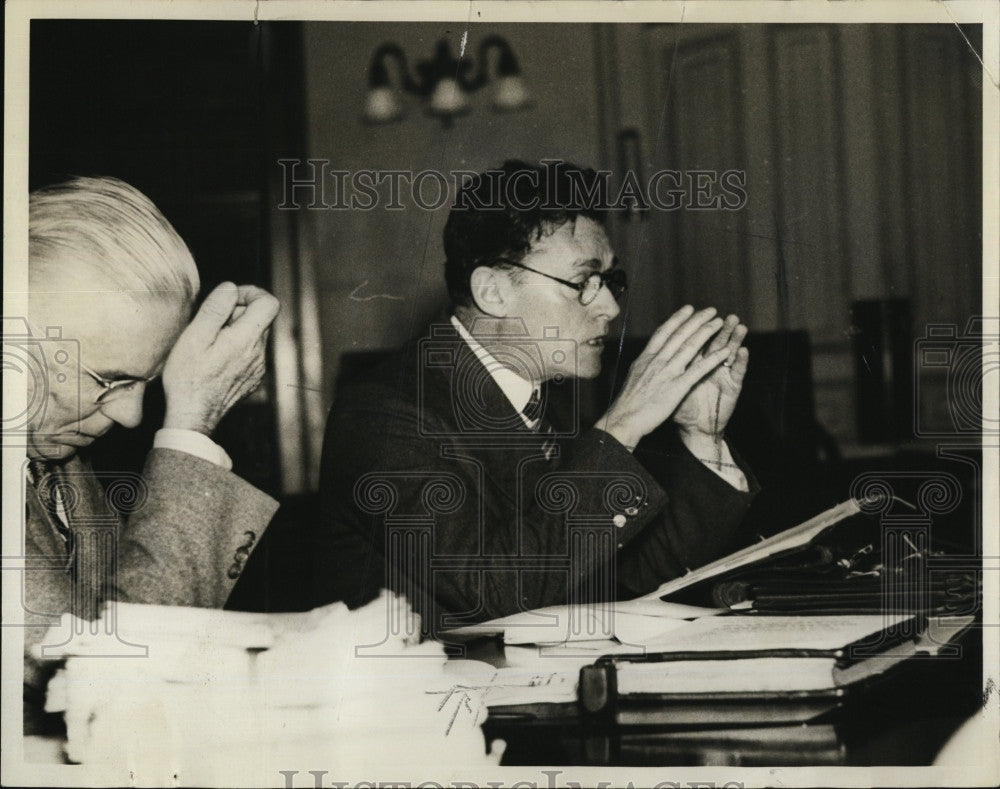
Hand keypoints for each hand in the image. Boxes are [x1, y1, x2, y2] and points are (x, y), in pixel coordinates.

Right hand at [162, 282, 279, 434]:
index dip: (251, 293)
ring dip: (235, 331)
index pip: (270, 302)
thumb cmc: (189, 377)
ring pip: (254, 336)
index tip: (229, 299)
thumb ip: (216, 308)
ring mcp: (258, 368)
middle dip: (237, 312)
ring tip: (210, 344)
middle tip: (211, 324)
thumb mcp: (195, 336)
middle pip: (260, 318)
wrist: (193, 415)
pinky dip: (236, 348)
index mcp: (247, 339)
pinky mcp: (253, 379)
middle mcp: (259, 353)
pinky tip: (215, 360)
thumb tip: (231, 288)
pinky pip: (250, 354)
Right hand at [597, 306, 733, 449]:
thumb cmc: (628, 402)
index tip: (689, 309)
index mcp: (646, 357)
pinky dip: (713, 359)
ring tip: (720, 323)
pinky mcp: (677, 387)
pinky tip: (724, 352)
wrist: (625, 419)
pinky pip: (699, 370)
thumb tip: (650, 354)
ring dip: (707, 332)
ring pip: (690, 347)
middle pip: (680, 335)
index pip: (664, 332)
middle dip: (697, 320)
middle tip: (711, 311)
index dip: (678, 319)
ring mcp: (668, 373)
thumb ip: (645, 363)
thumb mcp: (634, 375)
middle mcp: (657, 361)